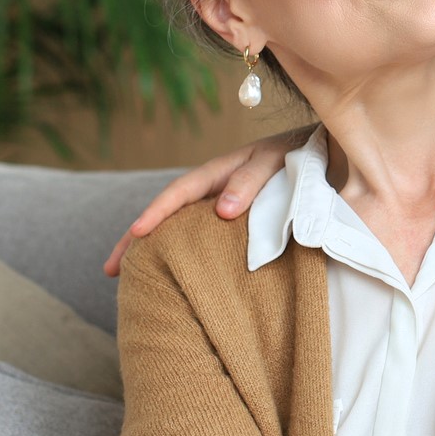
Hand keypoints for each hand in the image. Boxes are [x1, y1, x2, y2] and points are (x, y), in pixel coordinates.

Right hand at [103, 128, 308, 275]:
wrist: (323, 155)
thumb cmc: (297, 155)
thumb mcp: (274, 161)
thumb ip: (250, 181)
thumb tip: (221, 211)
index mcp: (218, 173)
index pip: (178, 194)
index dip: (156, 213)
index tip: (136, 235)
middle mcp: (213, 192)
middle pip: (167, 217)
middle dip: (136, 241)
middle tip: (111, 271)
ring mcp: (221, 209)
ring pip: (181, 232)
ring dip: (157, 252)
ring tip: (134, 281)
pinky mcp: (236, 226)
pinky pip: (203, 242)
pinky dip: (185, 256)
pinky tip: (177, 277)